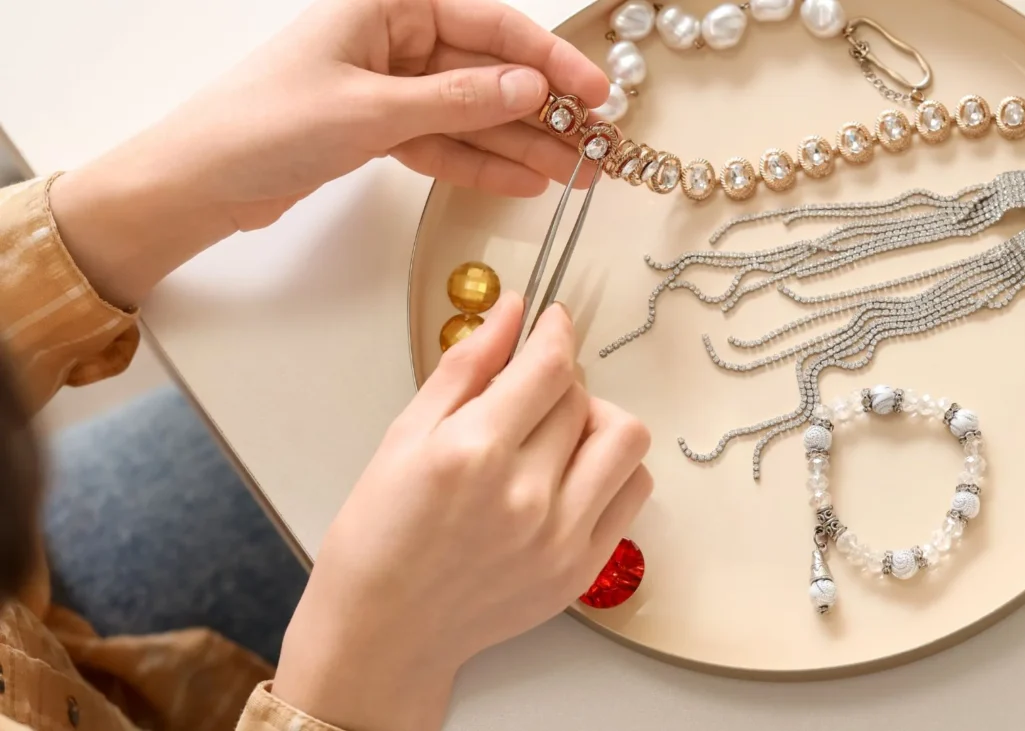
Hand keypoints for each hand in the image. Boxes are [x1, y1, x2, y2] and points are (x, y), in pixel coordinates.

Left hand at [50, 0, 608, 306]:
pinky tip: (527, 180)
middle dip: (545, 111)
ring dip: (524, 144)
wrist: (199, 182)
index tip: (594, 91)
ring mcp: (388, 87)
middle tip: (596, 144)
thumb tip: (531, 89)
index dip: (548, 59)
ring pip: (473, 113)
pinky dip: (483, 164)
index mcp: (387, 5)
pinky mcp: (379, 130)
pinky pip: (447, 143)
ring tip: (576, 173)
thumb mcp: (371, 109)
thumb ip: (457, 101)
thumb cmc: (263, 124)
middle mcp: (392, 39)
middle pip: (488, 72)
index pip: (487, 25)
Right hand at [273, 294, 652, 730]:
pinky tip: (572, 474)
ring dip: (597, 420)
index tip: (551, 322)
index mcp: (473, 452)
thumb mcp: (405, 436)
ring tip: (558, 434)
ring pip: (624, 439)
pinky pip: (632, 492)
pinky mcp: (581, 569)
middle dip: (558, 379)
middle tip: (529, 392)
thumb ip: (465, 368)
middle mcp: (525, 494)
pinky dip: (611, 469)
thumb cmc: (379, 534)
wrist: (384, 631)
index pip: (550, 366)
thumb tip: (512, 311)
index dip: (555, 332)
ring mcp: (560, 537)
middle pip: (582, 398)